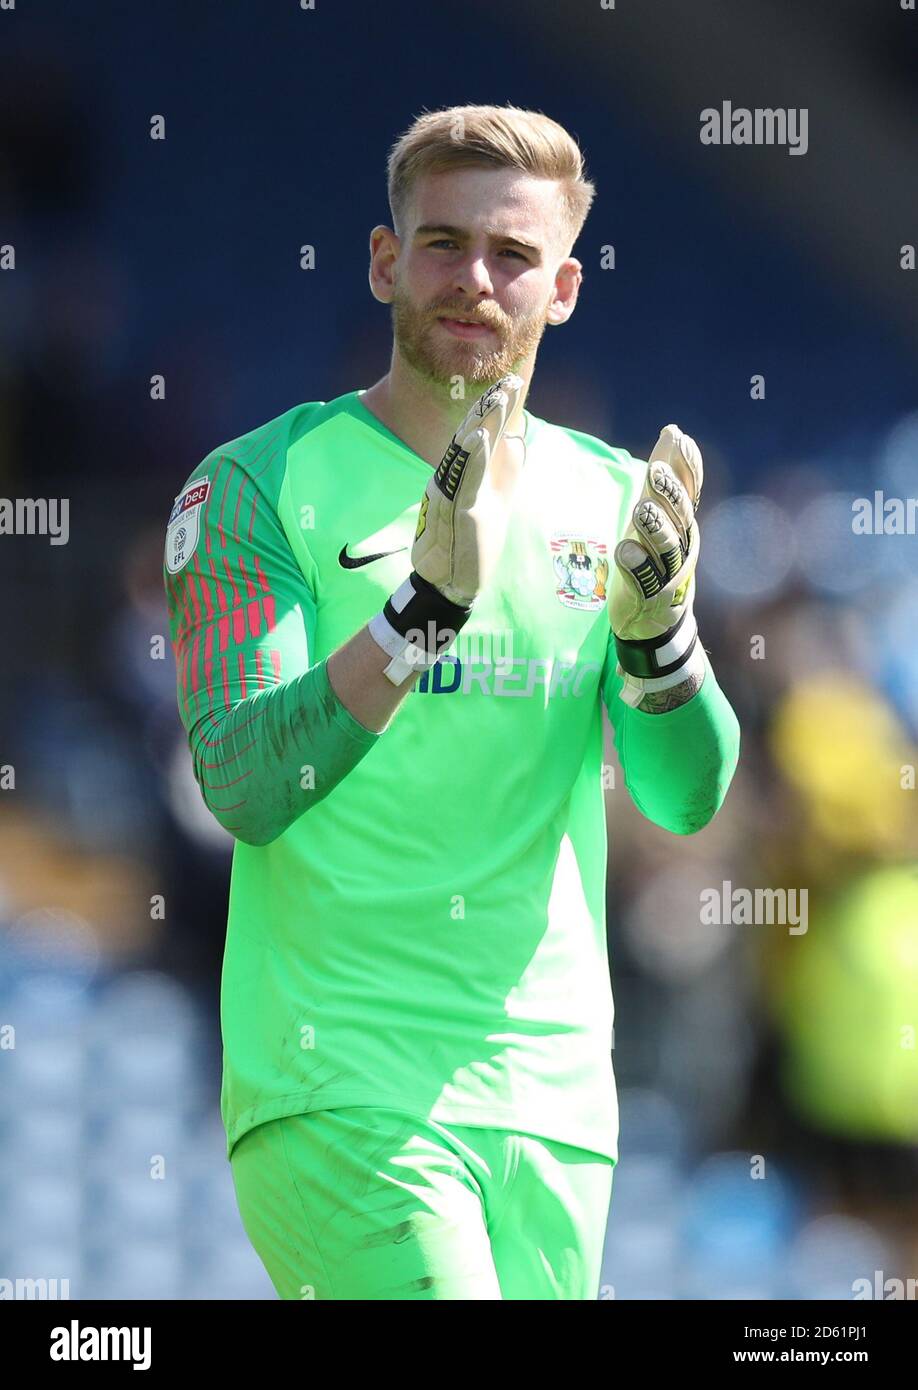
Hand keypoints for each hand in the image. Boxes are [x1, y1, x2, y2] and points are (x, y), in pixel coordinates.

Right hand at [367, 374, 525, 684]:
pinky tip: (482, 437)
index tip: (511, 381)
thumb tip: (516, 436)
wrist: (451, 582)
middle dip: (490, 408)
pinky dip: (475, 458)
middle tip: (508, 381)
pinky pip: (466, 480)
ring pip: (467, 452)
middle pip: (472, 436)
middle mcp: (455, 478)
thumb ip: (502, 470)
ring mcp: (455, 494)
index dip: (495, 409)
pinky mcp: (460, 512)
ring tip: (497, 399)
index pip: (480, 434)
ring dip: (483, 424)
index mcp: (466, 475)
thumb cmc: (471, 541)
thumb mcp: (494, 499)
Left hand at [609, 424, 705, 705]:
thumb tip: (672, 431)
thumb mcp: (659, 516)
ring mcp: (667, 573)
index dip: (685, 465)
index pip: (688, 490)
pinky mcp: (647, 597)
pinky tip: (625, 550)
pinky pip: (644, 581)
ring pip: (666, 548)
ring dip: (654, 528)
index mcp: (682, 525)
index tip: (677, 437)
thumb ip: (666, 480)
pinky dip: (636, 566)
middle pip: (679, 517)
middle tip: (656, 469)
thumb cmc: (656, 561)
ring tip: (641, 509)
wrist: (657, 623)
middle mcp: (680, 547)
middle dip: (670, 493)